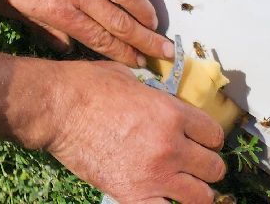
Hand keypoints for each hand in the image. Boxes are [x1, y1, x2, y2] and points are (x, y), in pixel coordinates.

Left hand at [0, 0, 171, 64]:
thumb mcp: (9, 8)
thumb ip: (42, 28)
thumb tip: (68, 47)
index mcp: (59, 11)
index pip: (100, 38)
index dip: (122, 53)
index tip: (139, 64)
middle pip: (119, 21)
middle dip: (145, 40)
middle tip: (165, 53)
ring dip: (143, 10)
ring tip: (156, 25)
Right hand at [0, 51, 226, 203]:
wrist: (55, 108)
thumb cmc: (85, 86)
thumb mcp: (128, 78)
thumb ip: (155, 94)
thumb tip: (164, 101)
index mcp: (171, 114)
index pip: (215, 135)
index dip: (208, 137)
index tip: (199, 139)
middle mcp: (171, 147)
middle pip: (214, 168)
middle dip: (206, 165)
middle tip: (192, 163)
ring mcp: (154, 175)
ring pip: (202, 197)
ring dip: (196, 190)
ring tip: (184, 185)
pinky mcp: (134, 195)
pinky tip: (162, 197)